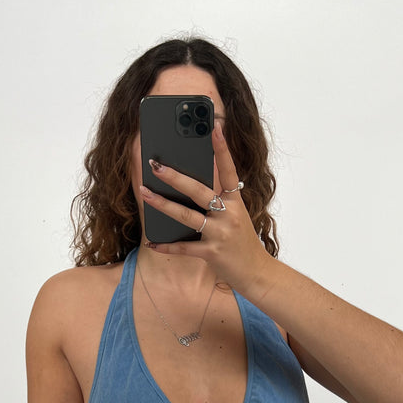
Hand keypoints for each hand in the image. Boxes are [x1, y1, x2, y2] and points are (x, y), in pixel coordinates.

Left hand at [139, 120, 273, 292]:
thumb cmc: (242, 243)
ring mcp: (220, 234)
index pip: (228, 170)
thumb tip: (189, 188)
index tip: (214, 128)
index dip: (222, 149)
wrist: (257, 273)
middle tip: (156, 164)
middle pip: (198, 191)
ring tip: (145, 193)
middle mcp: (229, 214)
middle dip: (175, 177)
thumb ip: (219, 202)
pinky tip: (152, 242)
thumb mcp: (236, 217)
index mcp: (236, 202)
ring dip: (162, 204)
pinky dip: (167, 245)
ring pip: (186, 216)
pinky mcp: (212, 253)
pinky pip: (184, 247)